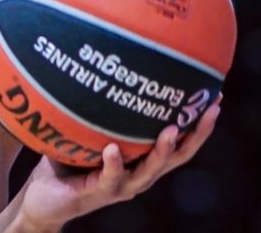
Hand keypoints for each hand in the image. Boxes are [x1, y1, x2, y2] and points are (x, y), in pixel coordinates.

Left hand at [13, 98, 221, 230]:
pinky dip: (113, 163)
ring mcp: (120, 186)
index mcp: (142, 161)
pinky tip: (113, 149)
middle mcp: (138, 175)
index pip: (179, 141)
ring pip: (149, 171)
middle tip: (211, 109)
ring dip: (163, 151)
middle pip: (177, 156)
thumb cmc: (68, 160)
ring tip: (172, 130)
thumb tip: (102, 63)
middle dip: (197, 134)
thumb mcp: (87, 131)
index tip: (216, 96)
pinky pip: (109, 178)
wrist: (45, 198)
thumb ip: (98, 109)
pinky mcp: (97, 193)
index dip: (199, 123)